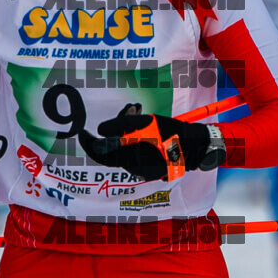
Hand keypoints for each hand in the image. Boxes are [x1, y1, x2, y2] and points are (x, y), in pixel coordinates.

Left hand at [78, 104, 221, 181]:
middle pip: (113, 147)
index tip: (82, 132)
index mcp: (130, 159)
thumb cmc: (171, 133)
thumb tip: (100, 130)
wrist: (196, 145)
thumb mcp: (146, 123)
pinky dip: (135, 134)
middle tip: (126, 109)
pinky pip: (135, 148)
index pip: (101, 154)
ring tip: (137, 109)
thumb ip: (121, 126)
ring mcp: (142, 167)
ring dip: (126, 127)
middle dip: (115, 127)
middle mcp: (133, 167)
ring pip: (124, 146)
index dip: (89, 143)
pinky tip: (142, 118)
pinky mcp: (150, 164)